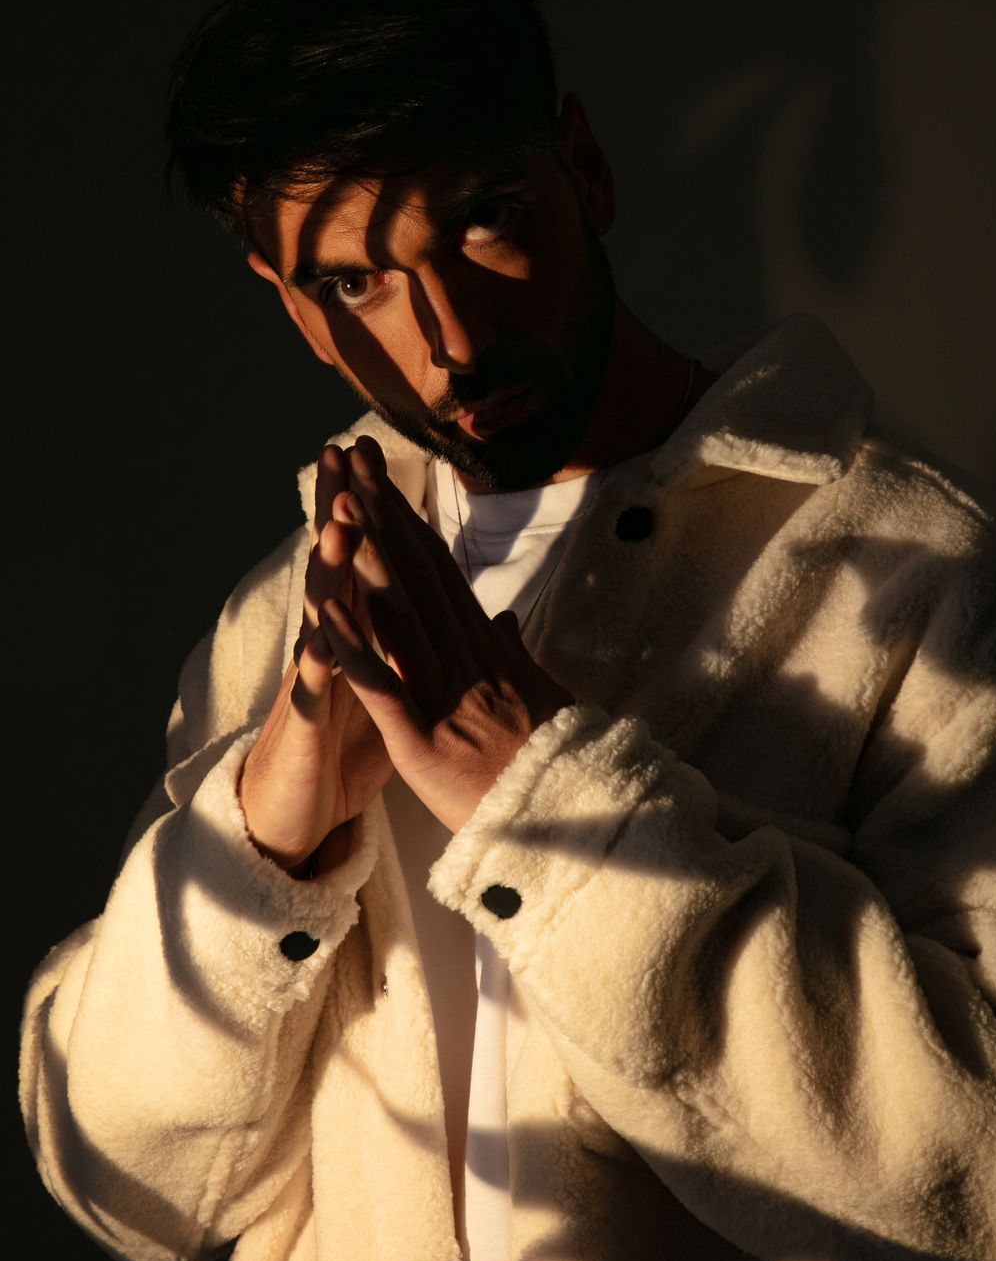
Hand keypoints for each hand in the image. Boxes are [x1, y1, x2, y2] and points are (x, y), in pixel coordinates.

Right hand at [238, 444, 393, 872]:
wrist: (294, 806)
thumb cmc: (340, 743)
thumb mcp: (384, 684)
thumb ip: (405, 642)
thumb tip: (436, 608)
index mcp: (357, 630)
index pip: (364, 554)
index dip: (371, 506)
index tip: (374, 453)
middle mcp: (328, 641)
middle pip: (335, 564)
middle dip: (338, 509)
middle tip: (338, 454)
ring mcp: (313, 677)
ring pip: (320, 614)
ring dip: (329, 572)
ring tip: (339, 527)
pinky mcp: (306, 721)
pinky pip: (312, 688)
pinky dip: (318, 660)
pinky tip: (319, 632)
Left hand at [318, 436, 573, 834]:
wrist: (568, 815)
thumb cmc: (549, 757)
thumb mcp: (533, 693)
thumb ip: (510, 649)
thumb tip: (501, 614)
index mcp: (481, 645)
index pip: (437, 569)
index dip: (405, 520)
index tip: (379, 477)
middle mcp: (462, 656)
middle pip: (415, 575)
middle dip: (383, 516)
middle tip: (353, 462)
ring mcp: (441, 694)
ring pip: (398, 616)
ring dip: (366, 560)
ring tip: (339, 509)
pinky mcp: (420, 739)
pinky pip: (382, 689)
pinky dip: (354, 650)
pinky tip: (327, 613)